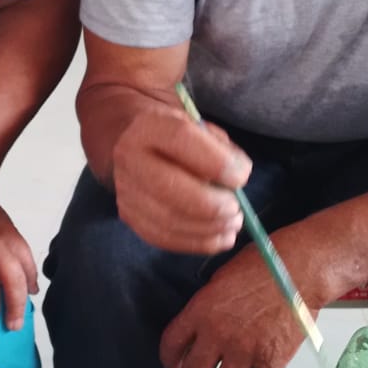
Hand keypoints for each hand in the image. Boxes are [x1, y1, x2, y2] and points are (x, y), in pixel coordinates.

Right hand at [110, 106, 251, 254]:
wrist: (143, 148)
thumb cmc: (183, 140)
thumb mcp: (204, 130)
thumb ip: (223, 150)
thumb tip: (238, 179)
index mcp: (149, 125)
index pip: (180, 139)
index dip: (216, 162)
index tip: (242, 177)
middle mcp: (129, 157)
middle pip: (168, 187)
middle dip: (211, 205)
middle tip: (236, 210)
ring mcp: (125, 190)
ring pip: (168, 219)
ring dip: (209, 228)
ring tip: (233, 224)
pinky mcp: (129, 216)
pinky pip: (164, 238)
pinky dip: (198, 243)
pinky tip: (220, 238)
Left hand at [159, 232, 332, 367]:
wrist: (299, 269)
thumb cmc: (261, 264)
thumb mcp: (221, 278)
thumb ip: (207, 305)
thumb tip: (201, 322)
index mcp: (200, 311)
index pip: (172, 344)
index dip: (170, 360)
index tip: (174, 367)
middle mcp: (217, 335)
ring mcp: (244, 351)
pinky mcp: (272, 362)